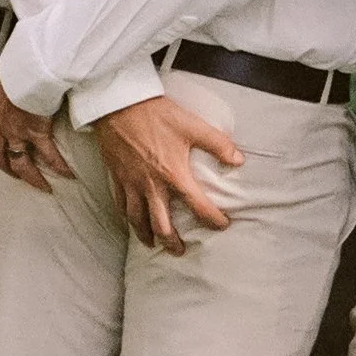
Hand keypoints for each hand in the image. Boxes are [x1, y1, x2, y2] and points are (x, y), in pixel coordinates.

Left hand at [0, 71, 72, 195]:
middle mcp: (0, 125)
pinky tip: (68, 174)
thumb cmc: (17, 64)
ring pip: (20, 162)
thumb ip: (11, 86)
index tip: (9, 153)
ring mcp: (17, 131)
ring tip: (43, 186)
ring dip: (31, 177)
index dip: (0, 147)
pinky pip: (48, 154)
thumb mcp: (6, 76)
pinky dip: (58, 166)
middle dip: (10, 170)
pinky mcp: (36, 131)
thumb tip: (21, 84)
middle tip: (21, 178)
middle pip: (0, 158)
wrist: (26, 65)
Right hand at [97, 92, 242, 251]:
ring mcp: (131, 183)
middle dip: (172, 241)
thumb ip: (218, 144)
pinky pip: (119, 204)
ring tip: (152, 245)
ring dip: (146, 235)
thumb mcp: (192, 126)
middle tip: (180, 251)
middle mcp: (151, 185)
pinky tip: (129, 222)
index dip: (212, 219)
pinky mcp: (116, 176)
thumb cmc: (157, 114)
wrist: (119, 104)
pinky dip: (125, 217)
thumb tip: (239, 160)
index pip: (198, 205)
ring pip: (137, 219)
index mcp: (173, 175)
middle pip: (161, 223)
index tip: (222, 226)